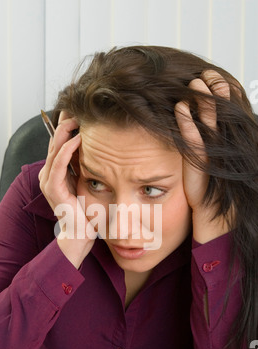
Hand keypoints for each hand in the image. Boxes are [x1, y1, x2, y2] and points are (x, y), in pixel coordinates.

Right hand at [39, 111, 94, 266]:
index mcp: (56, 171)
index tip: (79, 110)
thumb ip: (87, 166)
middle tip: (76, 107)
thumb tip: (101, 147)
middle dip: (65, 122)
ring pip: (54, 149)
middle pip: (55, 141)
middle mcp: (49, 174)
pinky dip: (66, 149)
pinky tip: (78, 138)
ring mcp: (49, 181)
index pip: (59, 142)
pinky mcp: (53, 189)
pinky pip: (58, 164)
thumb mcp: (88, 182)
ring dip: (65, 131)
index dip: (67, 125)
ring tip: (77, 117)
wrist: (81, 234)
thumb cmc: (86, 210)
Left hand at [174, 70, 232, 242]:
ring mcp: (213, 155)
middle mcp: (222, 147)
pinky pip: (194, 140)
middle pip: (220, 112)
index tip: (210, 76)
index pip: (225, 113)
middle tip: (206, 72)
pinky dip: (187, 123)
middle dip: (215, 91)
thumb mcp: (208, 165)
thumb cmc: (209, 192)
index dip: (220, 94)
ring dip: (203, 101)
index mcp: (225, 145)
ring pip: (210, 122)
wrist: (214, 218)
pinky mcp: (202, 165)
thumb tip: (195, 126)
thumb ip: (204, 145)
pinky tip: (180, 108)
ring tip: (196, 82)